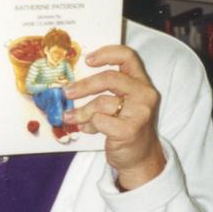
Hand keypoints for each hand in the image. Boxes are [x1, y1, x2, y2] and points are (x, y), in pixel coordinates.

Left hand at [62, 44, 165, 190]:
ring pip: (101, 103)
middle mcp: (145, 95)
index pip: (128, 56)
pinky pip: (99, 121)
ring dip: (82, 111)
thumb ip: (110, 90)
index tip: (87, 60)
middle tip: (67, 92)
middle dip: (84, 85)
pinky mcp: (129, 130)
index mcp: (142, 83)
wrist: (141, 158)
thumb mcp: (125, 103)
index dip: (106, 53)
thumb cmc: (128, 127)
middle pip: (110, 78)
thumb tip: (75, 82)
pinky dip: (89, 125)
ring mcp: (139, 113)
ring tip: (71, 117)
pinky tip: (88, 129)